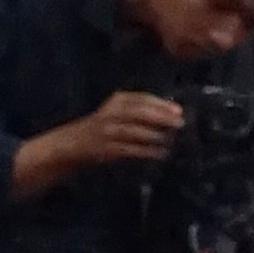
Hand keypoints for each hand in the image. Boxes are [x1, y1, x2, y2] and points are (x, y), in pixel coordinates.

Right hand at [56, 91, 184, 169]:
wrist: (73, 143)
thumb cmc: (102, 127)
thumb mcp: (117, 111)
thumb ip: (138, 110)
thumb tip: (170, 113)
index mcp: (116, 101)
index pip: (141, 99)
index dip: (161, 104)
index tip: (178, 111)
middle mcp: (111, 113)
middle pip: (140, 113)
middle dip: (161, 118)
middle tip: (180, 124)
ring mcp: (107, 132)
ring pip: (135, 131)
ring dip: (156, 136)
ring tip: (172, 139)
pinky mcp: (106, 149)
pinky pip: (130, 149)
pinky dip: (147, 151)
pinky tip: (160, 153)